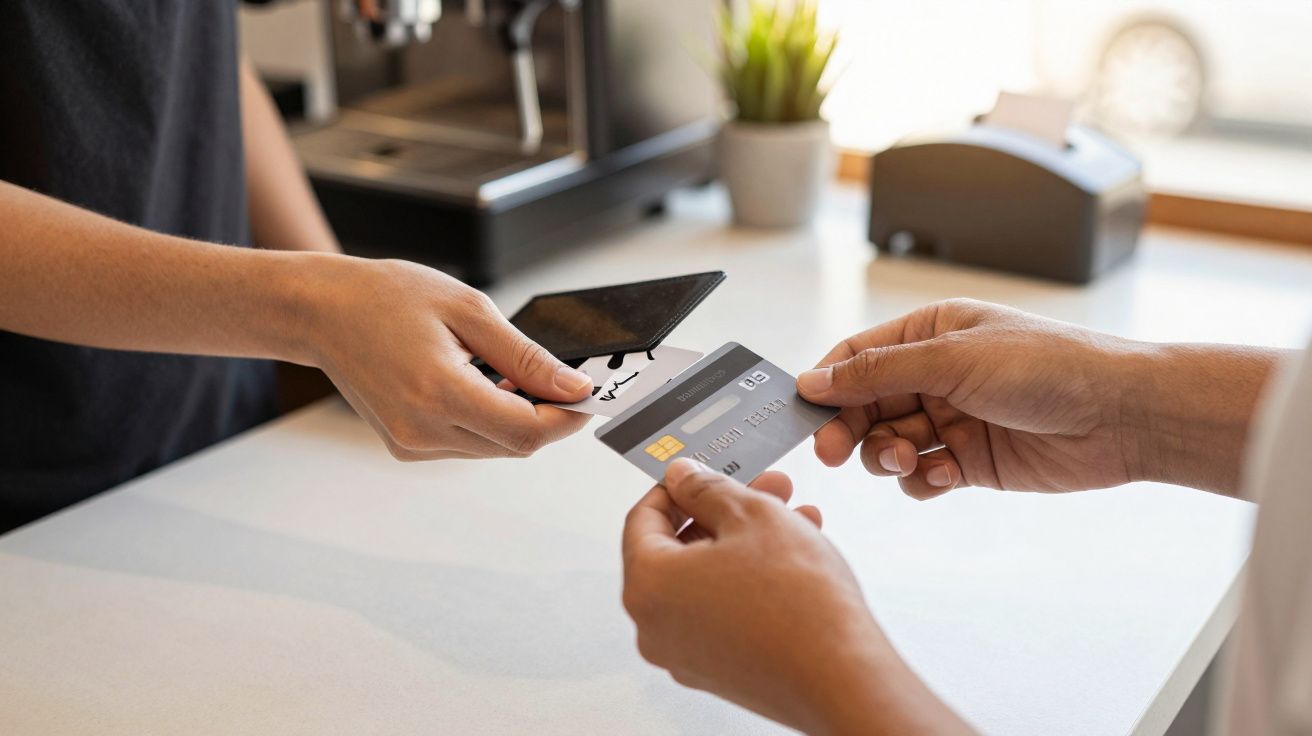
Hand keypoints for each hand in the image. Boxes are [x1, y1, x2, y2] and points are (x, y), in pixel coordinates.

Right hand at [302, 257, 592, 459]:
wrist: (323, 311)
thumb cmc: (388, 297)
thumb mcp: (469, 310)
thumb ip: (526, 357)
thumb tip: (573, 386)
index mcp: (439, 393)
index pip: (527, 432)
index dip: (567, 417)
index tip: (586, 392)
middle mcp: (422, 431)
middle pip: (515, 445)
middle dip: (547, 416)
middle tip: (558, 378)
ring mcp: (411, 444)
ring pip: (494, 448)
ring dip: (517, 418)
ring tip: (508, 374)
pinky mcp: (405, 446)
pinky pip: (467, 445)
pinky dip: (487, 420)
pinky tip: (478, 385)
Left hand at [622, 459, 969, 735]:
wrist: (842, 677)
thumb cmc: (798, 603)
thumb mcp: (751, 515)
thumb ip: (707, 488)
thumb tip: (682, 478)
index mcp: (648, 585)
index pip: (643, 518)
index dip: (677, 487)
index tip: (702, 474)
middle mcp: (655, 626)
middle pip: (678, 548)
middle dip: (725, 511)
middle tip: (763, 488)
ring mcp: (685, 654)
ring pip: (707, 578)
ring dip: (746, 541)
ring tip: (794, 517)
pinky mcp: (718, 670)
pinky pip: (722, 610)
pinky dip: (749, 579)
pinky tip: (794, 556)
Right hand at [797, 299, 1277, 496]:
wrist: (1122, 416)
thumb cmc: (1049, 366)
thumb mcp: (953, 359)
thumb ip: (878, 372)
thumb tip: (814, 380)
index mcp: (930, 333)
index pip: (857, 357)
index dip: (828, 384)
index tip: (805, 411)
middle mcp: (936, 374)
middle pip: (865, 405)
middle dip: (850, 430)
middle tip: (834, 452)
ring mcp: (952, 419)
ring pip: (888, 443)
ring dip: (886, 456)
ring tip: (906, 460)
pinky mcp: (970, 461)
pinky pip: (922, 476)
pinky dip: (923, 481)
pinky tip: (945, 475)